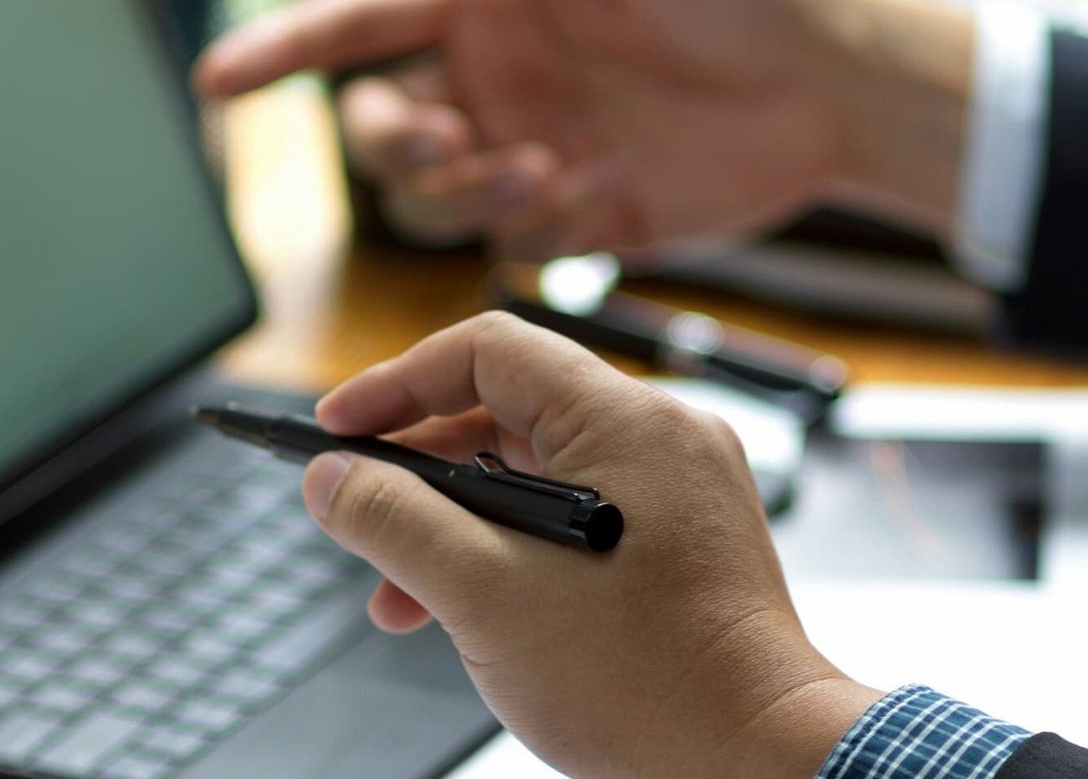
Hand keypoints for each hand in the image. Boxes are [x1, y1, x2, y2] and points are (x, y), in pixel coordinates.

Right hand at [197, 0, 973, 258]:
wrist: (830, 87)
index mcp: (491, 3)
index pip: (360, 27)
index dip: (281, 50)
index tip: (216, 82)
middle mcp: (496, 79)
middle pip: (381, 129)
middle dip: (395, 144)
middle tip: (455, 142)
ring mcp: (531, 148)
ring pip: (434, 199)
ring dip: (463, 192)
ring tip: (542, 167)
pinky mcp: (577, 213)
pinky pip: (509, 243)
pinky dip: (531, 227)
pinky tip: (592, 192)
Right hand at [298, 312, 881, 776]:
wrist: (756, 764)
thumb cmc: (648, 685)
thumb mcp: (484, 594)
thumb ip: (394, 522)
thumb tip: (331, 479)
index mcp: (625, 420)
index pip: (489, 351)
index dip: (398, 383)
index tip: (339, 427)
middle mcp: (663, 438)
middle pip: (510, 410)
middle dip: (421, 470)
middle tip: (359, 514)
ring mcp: (681, 490)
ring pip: (539, 470)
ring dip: (461, 521)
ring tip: (403, 596)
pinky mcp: (685, 541)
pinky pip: (579, 512)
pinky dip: (516, 546)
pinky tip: (477, 606)